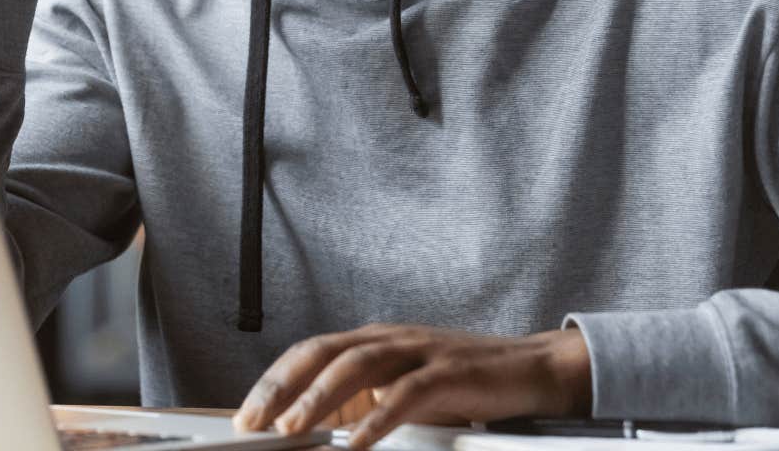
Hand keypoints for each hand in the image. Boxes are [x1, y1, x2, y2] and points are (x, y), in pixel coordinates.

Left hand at [232, 324, 592, 449]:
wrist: (531, 369)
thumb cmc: (465, 383)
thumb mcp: (404, 388)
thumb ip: (365, 399)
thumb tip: (320, 426)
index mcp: (375, 341)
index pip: (311, 352)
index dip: (274, 381)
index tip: (247, 414)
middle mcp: (391, 339)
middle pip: (323, 352)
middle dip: (281, 387)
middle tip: (253, 422)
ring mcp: (420, 351)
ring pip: (357, 365)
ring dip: (318, 398)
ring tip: (293, 428)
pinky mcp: (450, 372)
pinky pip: (407, 393)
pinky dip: (378, 418)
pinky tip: (358, 442)